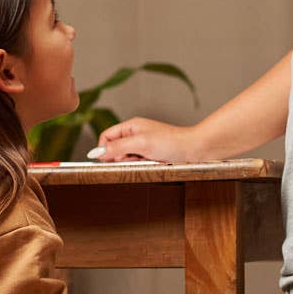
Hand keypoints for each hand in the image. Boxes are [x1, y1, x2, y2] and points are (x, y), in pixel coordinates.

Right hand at [93, 118, 207, 162]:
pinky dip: (142, 167)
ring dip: (133, 163)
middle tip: (134, 159)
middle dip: (121, 158)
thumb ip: (117, 147)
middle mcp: (135, 135)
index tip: (107, 161)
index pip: (106, 137)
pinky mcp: (151, 156)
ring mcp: (143, 146)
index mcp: (131, 126)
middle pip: (115, 150)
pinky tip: (152, 165)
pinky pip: (138, 164)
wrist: (194, 149)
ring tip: (146, 161)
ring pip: (126, 159)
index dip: (104, 149)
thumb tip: (98, 153)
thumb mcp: (141, 143)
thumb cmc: (171, 142)